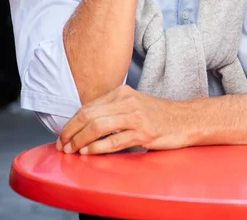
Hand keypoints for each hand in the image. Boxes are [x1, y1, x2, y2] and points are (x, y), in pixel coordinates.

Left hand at [56, 86, 191, 154]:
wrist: (184, 119)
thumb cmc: (157, 114)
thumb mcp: (132, 104)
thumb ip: (111, 108)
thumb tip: (84, 123)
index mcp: (121, 92)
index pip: (88, 106)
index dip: (71, 122)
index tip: (63, 135)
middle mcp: (127, 101)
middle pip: (89, 115)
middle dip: (71, 132)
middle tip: (62, 145)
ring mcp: (135, 116)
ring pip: (98, 127)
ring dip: (80, 141)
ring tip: (71, 151)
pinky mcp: (143, 133)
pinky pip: (114, 141)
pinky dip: (97, 148)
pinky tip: (88, 153)